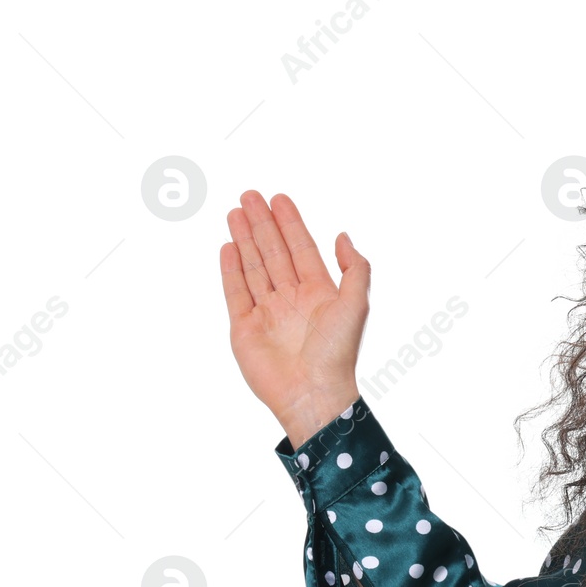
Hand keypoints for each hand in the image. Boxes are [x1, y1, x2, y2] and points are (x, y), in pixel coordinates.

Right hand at [220, 190, 368, 447]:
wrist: (312, 392)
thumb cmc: (338, 352)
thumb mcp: (357, 304)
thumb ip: (355, 268)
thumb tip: (343, 236)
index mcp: (320, 293)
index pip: (301, 249)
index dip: (291, 223)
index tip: (279, 198)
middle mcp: (292, 299)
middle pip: (274, 252)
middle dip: (262, 224)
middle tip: (250, 194)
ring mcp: (267, 312)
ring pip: (254, 267)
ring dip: (245, 239)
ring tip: (235, 212)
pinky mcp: (244, 327)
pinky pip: (236, 292)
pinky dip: (231, 269)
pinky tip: (228, 246)